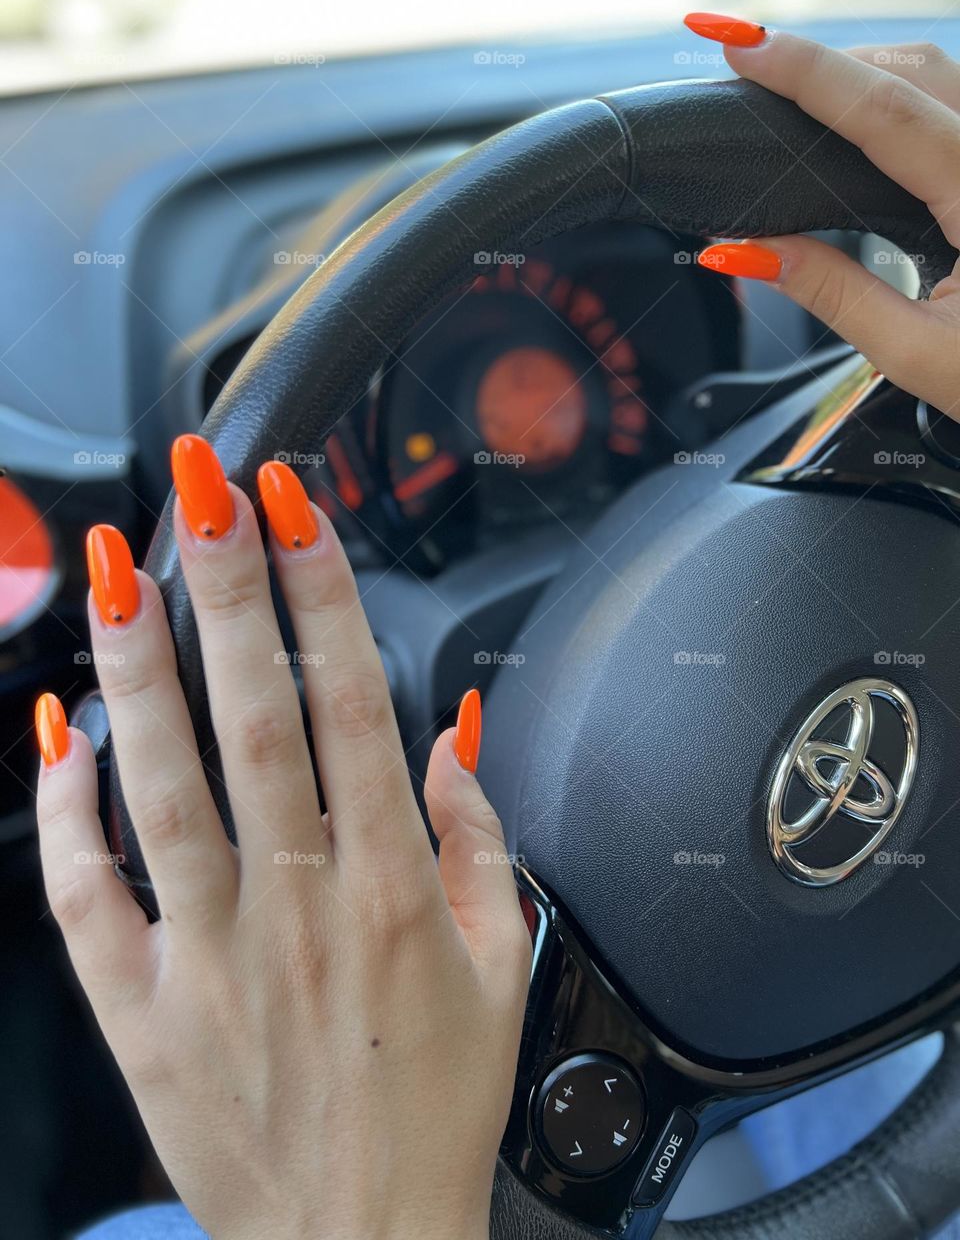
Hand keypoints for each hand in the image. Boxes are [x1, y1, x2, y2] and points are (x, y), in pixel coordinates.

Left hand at [34, 440, 530, 1239]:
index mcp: (391, 887)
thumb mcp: (501, 963)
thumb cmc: (436, 1104)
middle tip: (204, 490)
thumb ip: (476, 837)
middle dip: (230, 588)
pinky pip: (89, 899)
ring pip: (164, 785)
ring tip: (112, 571)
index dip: (324, 592)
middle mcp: (298, 906)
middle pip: (256, 717)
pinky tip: (60, 738)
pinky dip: (67, 816)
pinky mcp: (144, 1012)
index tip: (295, 510)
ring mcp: (212, 957)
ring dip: (138, 671)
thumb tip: (452, 737)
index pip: (354, 702)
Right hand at [685, 12, 959, 418]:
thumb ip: (833, 295)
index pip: (886, 113)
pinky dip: (900, 98)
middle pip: (913, 69)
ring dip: (865, 74)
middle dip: (828, 62)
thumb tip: (750, 250)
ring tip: (797, 97)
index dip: (807, 72)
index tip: (742, 47)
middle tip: (754, 73)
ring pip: (940, 74)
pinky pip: (954, 105)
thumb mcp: (917, 352)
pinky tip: (861, 126)